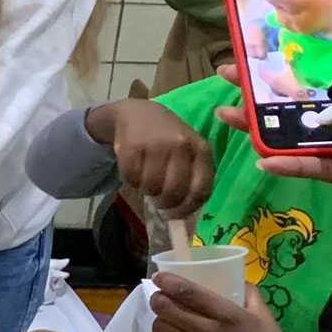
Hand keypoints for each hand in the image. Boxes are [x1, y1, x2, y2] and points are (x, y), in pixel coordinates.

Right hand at [92, 99, 213, 221]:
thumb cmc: (168, 138)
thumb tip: (184, 219)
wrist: (138, 112)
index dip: (187, 208)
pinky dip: (130, 181)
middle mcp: (181, 145)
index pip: (200, 189)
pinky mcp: (132, 145)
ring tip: (146, 181)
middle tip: (159, 202)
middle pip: (174, 191)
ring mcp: (156, 144)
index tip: (175, 215)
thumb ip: (191, 178)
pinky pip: (131, 178)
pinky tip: (134, 171)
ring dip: (147, 191)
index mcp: (201, 149)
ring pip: (151, 187)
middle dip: (165, 203)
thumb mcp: (188, 151)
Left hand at [149, 273, 321, 331]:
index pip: (186, 292)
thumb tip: (237, 278)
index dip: (167, 281)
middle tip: (160, 297)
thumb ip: (249, 294)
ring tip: (167, 319)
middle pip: (165, 309)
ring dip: (159, 321)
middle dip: (157, 299)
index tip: (159, 276)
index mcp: (227, 315)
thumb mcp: (265, 316)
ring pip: (160, 330)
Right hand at [210, 63, 331, 194]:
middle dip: (264, 91)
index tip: (258, 50)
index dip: (291, 61)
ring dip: (263, 127)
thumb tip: (323, 112)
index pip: (326, 70)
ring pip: (303, 136)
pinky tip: (264, 160)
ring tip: (227, 115)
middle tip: (227, 76)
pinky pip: (320, 171)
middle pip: (305, 102)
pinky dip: (292, 166)